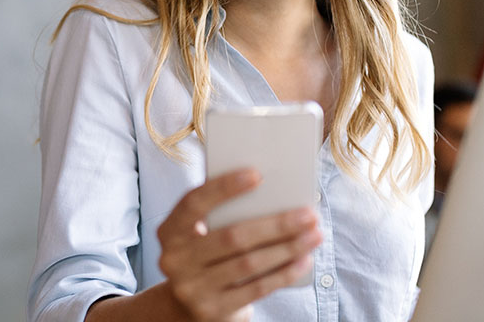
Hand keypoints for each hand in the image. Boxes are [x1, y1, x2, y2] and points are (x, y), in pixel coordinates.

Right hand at [155, 168, 321, 320]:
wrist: (189, 305)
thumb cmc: (206, 255)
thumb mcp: (201, 233)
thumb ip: (222, 214)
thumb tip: (272, 192)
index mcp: (169, 232)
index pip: (193, 203)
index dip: (223, 188)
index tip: (257, 174)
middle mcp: (174, 260)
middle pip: (232, 237)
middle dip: (276, 224)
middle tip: (308, 213)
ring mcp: (192, 288)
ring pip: (249, 264)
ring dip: (288, 248)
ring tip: (314, 234)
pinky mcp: (212, 310)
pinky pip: (256, 289)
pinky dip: (284, 273)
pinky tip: (304, 260)